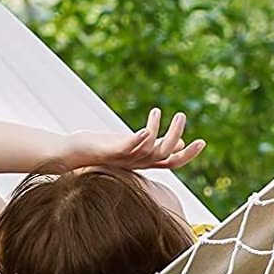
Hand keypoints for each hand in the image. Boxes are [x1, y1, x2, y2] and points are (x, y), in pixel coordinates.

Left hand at [65, 108, 205, 173]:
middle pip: (165, 155)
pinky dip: (140, 140)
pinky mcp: (111, 152)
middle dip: (176, 136)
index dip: (189, 154)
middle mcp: (137, 163)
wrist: (71, 154)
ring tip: (159, 110)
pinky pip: (129, 148)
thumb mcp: (134, 146)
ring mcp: (125, 159)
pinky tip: (147, 128)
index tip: (202, 141)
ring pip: (150, 150)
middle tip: (182, 115)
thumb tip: (179, 143)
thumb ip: (156, 145)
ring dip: (159, 131)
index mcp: (144, 162)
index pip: (173, 162)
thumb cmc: (103, 148)